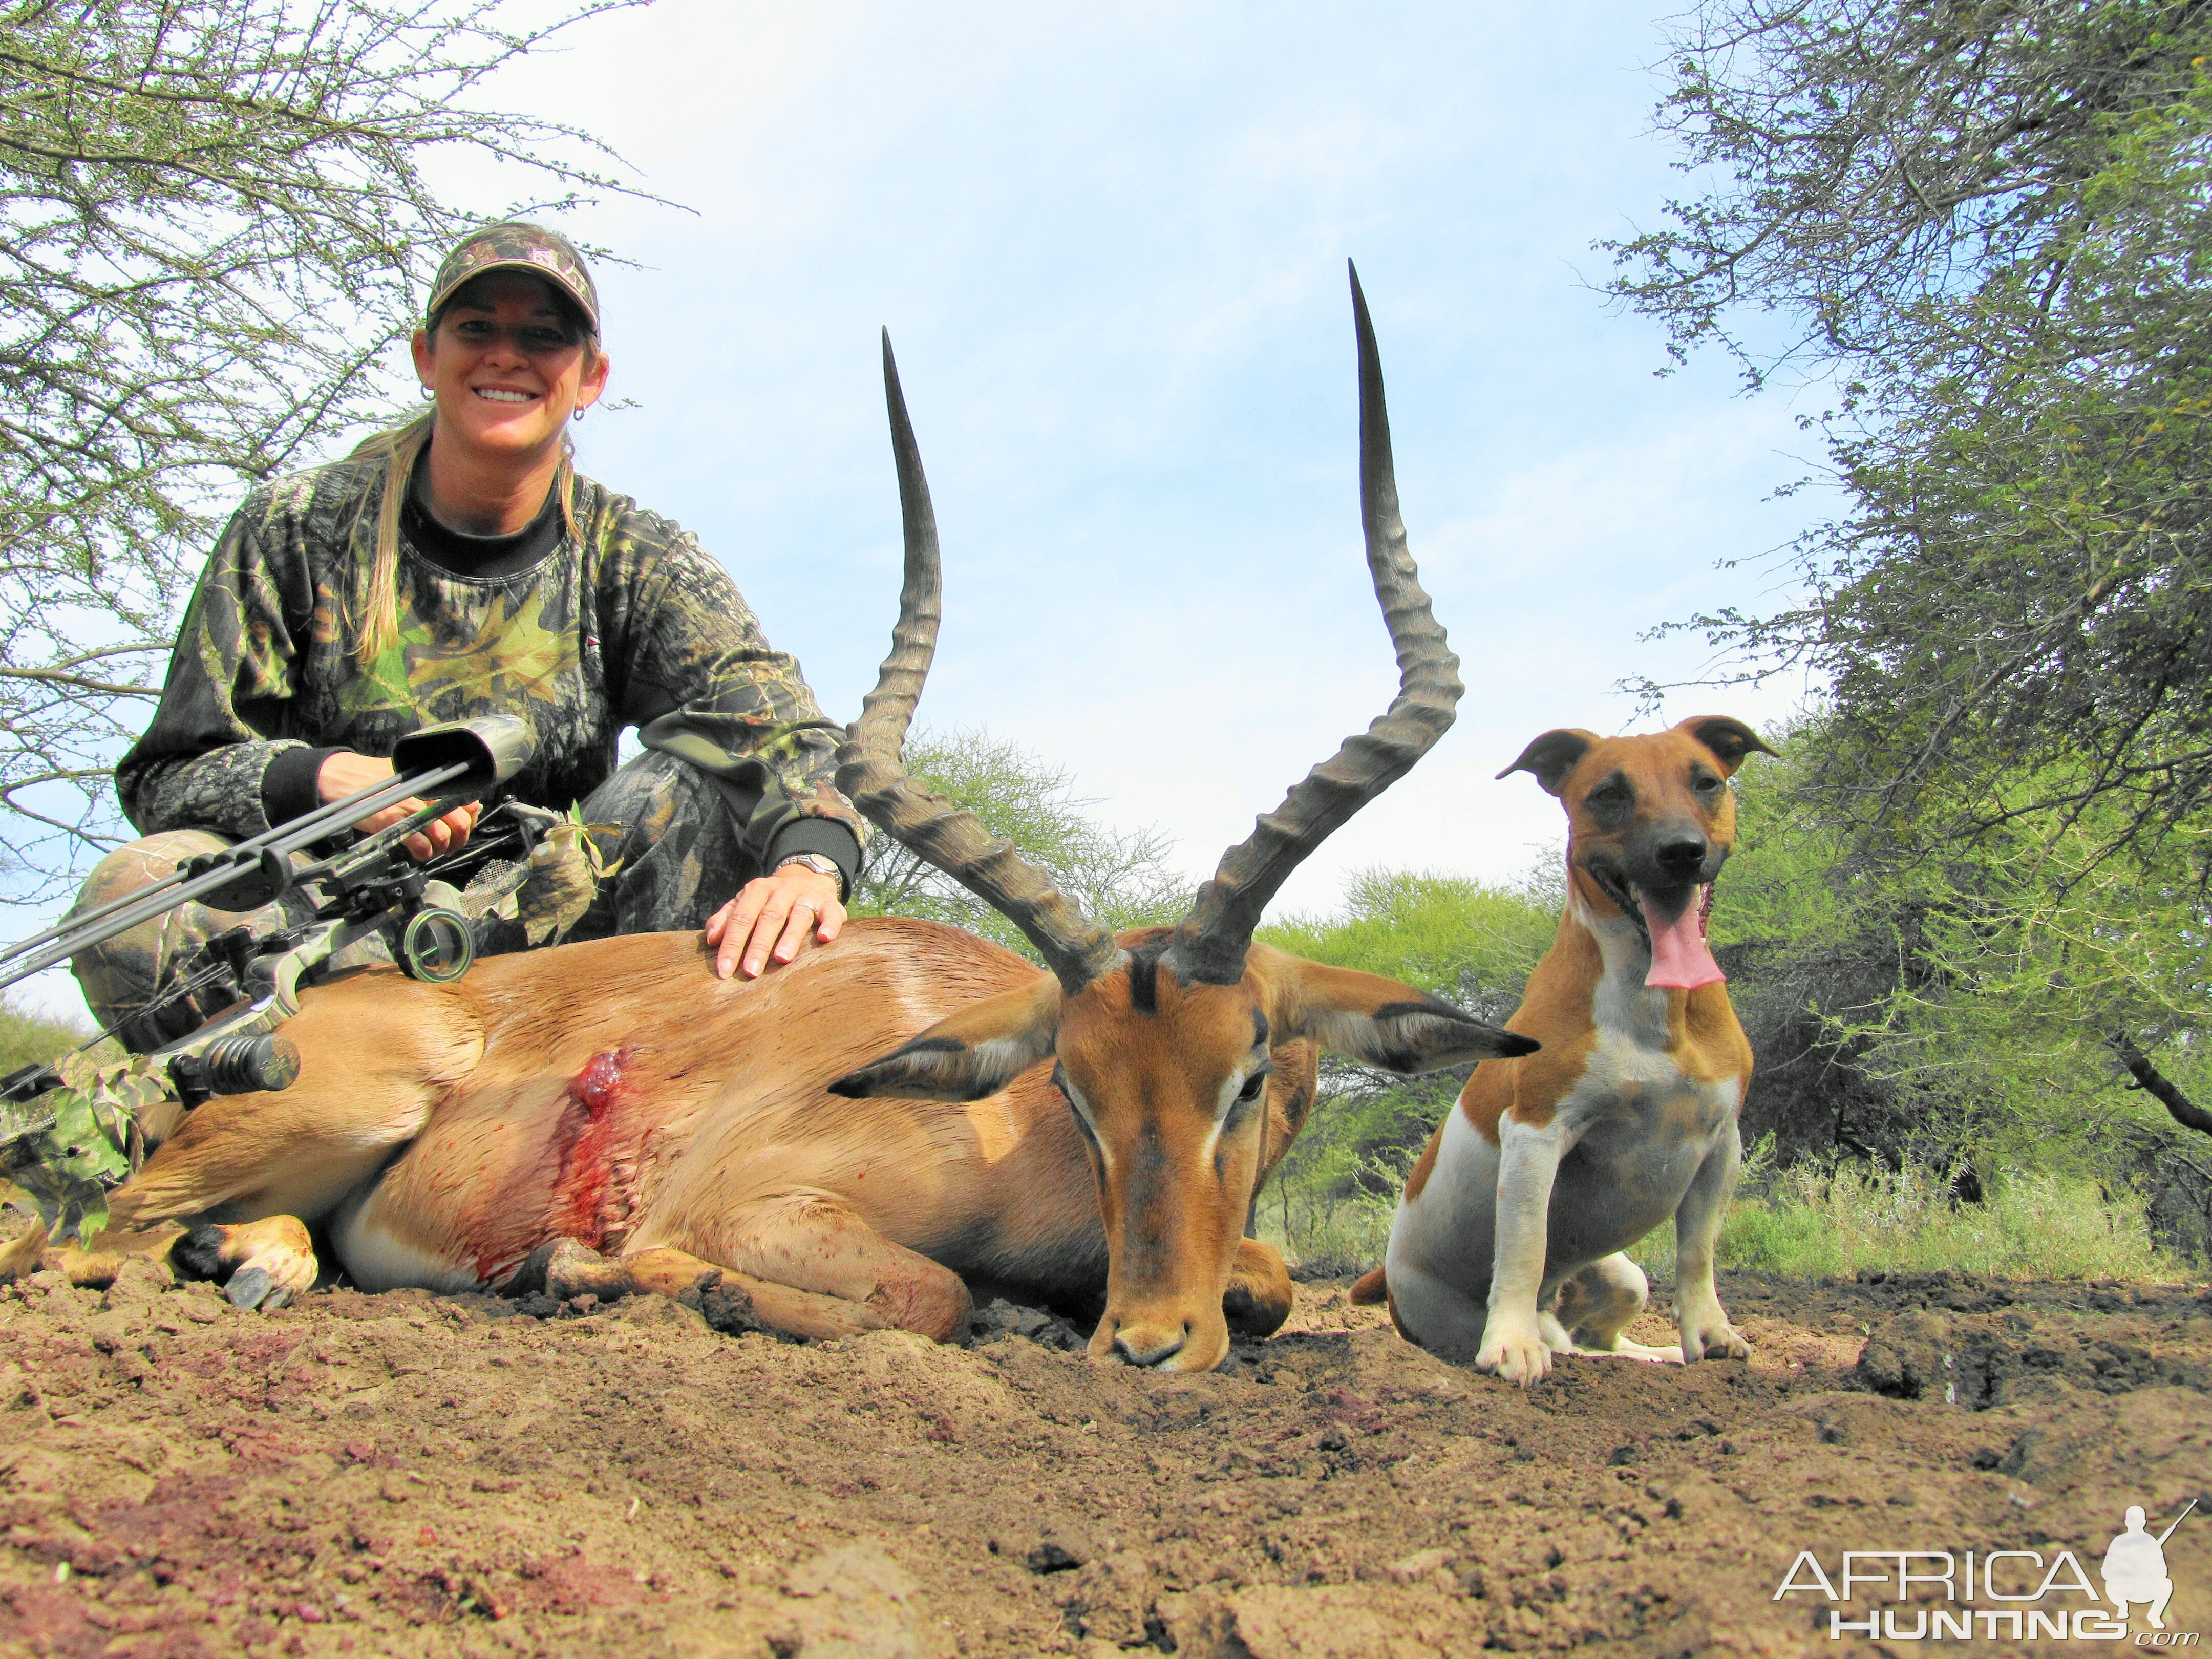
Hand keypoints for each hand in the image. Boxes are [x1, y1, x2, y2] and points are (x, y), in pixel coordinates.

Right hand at [316, 750, 480, 861]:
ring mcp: (409, 808)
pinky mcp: (392, 822)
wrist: (344, 778)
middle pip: (460, 822)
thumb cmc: (376, 777)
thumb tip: (466, 804)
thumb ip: (437, 789)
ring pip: (442, 836)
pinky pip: (419, 845)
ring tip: (434, 849)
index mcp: (432, 783)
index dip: (470, 820)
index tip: (464, 826)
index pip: (468, 803)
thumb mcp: (411, 775)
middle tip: (451, 843)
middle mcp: (424, 794)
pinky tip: (420, 852)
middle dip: (459, 839)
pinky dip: (423, 854)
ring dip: (441, 848)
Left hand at [703, 864, 844, 979]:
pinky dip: (829, 925)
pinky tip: (824, 938)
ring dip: (790, 937)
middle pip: (768, 918)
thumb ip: (726, 919)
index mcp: (757, 891)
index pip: (741, 918)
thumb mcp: (745, 903)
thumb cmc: (769, 901)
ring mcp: (806, 896)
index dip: (732, 944)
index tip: (724, 970)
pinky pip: (831, 913)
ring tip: (782, 959)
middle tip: (750, 972)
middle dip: (758, 946)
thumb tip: (710, 940)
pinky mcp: (829, 903)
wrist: (807, 878)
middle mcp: (781, 890)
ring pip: (798, 916)